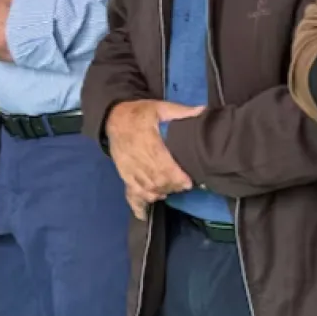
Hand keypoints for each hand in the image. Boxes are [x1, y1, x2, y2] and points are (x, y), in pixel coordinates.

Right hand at [104, 100, 202, 218]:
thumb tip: (203, 111)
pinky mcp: (123, 174)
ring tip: (170, 191)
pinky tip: (147, 207)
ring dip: (160, 192)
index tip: (188, 182)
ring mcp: (129, 168)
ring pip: (146, 188)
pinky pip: (131, 192)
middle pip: (156, 180)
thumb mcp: (159, 107)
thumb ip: (181, 111)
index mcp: (148, 141)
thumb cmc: (139, 113)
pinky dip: (140, 202)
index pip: (163, 165)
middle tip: (183, 186)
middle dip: (172, 186)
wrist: (113, 118)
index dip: (176, 177)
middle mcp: (137, 158)